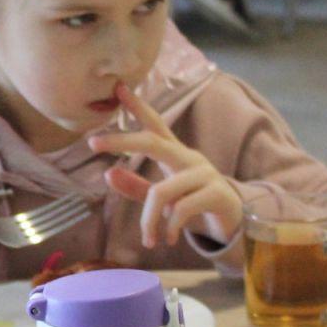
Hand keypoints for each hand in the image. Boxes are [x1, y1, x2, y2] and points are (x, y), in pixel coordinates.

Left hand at [88, 83, 242, 249]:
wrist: (234, 226)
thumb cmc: (195, 207)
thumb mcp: (163, 199)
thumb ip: (136, 187)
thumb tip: (107, 174)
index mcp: (175, 155)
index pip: (155, 124)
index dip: (137, 106)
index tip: (118, 87)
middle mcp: (189, 158)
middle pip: (152, 142)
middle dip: (121, 140)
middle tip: (92, 143)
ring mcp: (204, 174)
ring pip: (161, 191)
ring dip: (148, 220)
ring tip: (147, 239)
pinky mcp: (216, 193)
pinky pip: (182, 210)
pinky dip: (169, 228)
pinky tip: (166, 239)